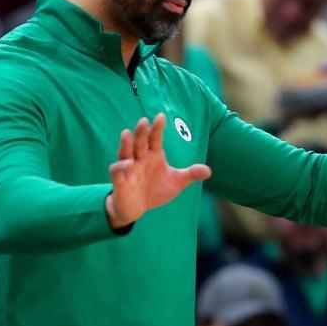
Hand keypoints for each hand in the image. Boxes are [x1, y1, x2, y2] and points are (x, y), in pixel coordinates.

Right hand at [105, 114, 211, 228]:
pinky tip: (126, 163)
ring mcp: (129, 168)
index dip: (157, 128)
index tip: (161, 116)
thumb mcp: (176, 182)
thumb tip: (209, 171)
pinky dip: (120, 167)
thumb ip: (190, 174)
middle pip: (140, 142)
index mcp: (153, 155)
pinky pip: (117, 171)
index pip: (155, 138)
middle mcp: (140, 158)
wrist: (137, 209)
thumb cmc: (155, 190)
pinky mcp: (120, 181)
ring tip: (126, 133)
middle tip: (143, 120)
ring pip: (125, 152)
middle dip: (141, 132)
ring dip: (126, 144)